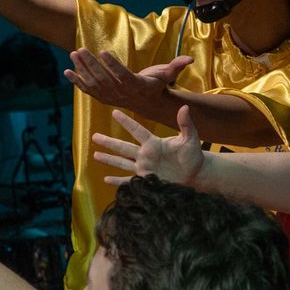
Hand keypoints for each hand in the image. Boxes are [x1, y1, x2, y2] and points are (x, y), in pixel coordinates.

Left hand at [66, 50, 189, 120]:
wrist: (148, 104)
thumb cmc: (157, 85)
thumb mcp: (168, 75)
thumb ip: (176, 66)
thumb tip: (190, 59)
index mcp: (137, 85)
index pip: (123, 74)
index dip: (113, 64)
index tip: (103, 51)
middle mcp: (122, 93)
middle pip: (104, 78)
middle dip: (91, 64)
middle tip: (80, 49)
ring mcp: (111, 97)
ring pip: (94, 83)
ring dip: (82, 69)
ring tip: (73, 54)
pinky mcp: (103, 98)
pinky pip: (88, 90)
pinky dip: (77, 82)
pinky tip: (67, 71)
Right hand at [92, 105, 207, 187]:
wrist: (195, 174)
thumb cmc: (193, 155)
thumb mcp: (190, 139)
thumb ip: (186, 125)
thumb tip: (184, 107)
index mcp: (153, 143)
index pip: (137, 131)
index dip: (126, 122)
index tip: (114, 112)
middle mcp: (145, 154)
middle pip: (123, 147)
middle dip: (109, 142)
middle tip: (94, 136)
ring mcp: (143, 167)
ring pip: (122, 162)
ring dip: (109, 159)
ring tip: (95, 155)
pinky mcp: (146, 180)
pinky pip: (128, 180)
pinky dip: (117, 181)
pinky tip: (106, 180)